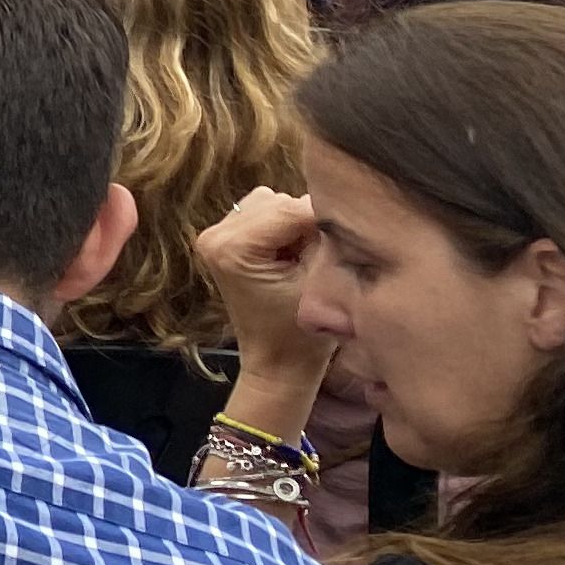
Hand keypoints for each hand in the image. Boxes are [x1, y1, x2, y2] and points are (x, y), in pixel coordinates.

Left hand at [193, 187, 334, 373]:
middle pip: (280, 201)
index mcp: (232, 247)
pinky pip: (266, 213)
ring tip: (305, 260)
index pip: (292, 209)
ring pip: (274, 202)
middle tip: (322, 257)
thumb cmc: (302, 335)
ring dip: (297, 224)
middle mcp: (216, 234)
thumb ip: (323, 239)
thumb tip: (334, 202)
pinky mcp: (227, 237)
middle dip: (309, 224)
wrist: (278, 363)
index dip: (326, 222)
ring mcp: (217, 234)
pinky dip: (286, 228)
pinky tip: (292, 256)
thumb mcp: (319, 283)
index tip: (348, 239)